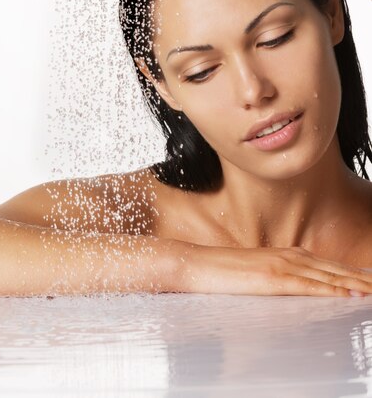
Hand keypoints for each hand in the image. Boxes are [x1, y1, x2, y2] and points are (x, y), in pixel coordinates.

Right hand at [178, 244, 371, 295]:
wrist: (196, 264)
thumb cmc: (222, 272)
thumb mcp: (256, 273)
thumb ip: (278, 277)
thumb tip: (295, 288)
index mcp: (285, 255)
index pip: (328, 265)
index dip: (353, 273)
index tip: (370, 281)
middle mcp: (288, 256)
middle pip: (335, 269)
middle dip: (362, 278)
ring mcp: (281, 266)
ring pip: (329, 276)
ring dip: (356, 284)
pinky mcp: (272, 279)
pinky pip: (309, 286)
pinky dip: (333, 290)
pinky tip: (349, 295)